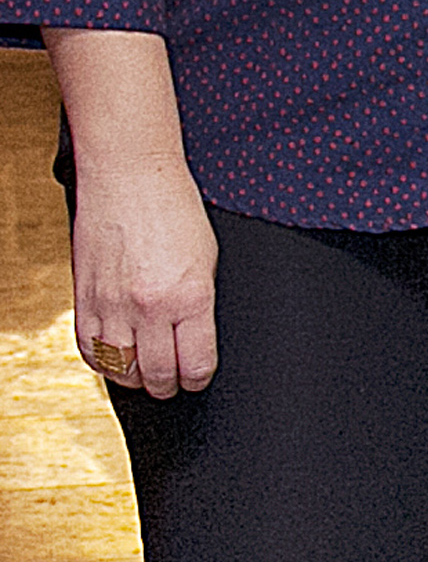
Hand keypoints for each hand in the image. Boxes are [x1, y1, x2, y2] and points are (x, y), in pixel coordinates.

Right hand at [71, 152, 218, 396]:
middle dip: (169, 386)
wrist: (129, 176)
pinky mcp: (85, 298)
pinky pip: (90, 350)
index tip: (198, 378)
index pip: (196, 364)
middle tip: (173, 383)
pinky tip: (116, 359)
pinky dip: (104, 362)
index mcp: (190, 296)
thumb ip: (201, 303)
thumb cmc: (174, 207)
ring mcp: (113, 305)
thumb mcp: (208, 258)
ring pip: (122, 369)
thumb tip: (197, 340)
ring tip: (145, 375)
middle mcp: (150, 306)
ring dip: (136, 379)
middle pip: (158, 374)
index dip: (198, 379)